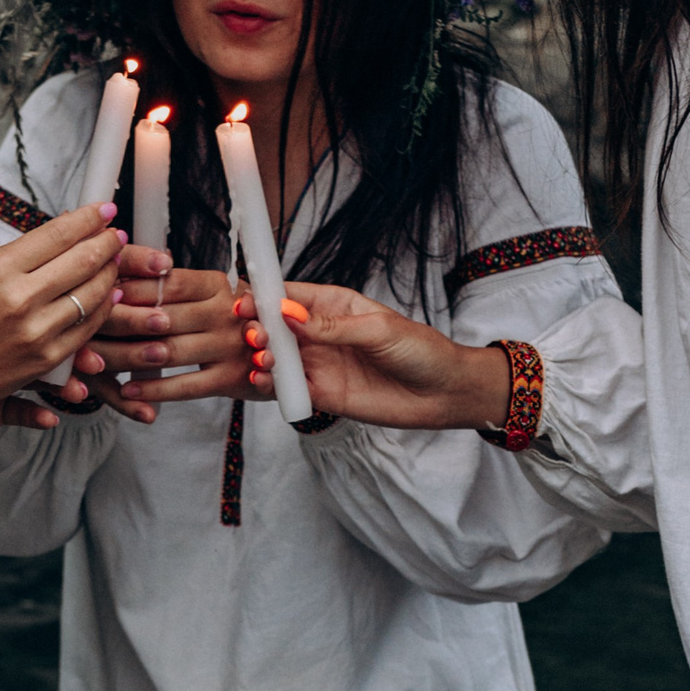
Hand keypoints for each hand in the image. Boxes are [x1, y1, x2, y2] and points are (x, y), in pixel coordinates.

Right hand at [0, 203, 122, 480]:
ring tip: (113, 260)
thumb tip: (61, 234)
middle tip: (115, 233)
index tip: (103, 209)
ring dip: (109, 272)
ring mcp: (37, 331)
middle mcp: (20, 298)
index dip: (87, 219)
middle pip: (81, 261)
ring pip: (92, 293)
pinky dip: (102, 306)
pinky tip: (107, 293)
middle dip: (106, 242)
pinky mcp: (48, 358)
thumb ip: (18, 258)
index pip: (57, 235)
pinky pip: (88, 326)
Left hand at [63, 252, 247, 417]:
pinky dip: (153, 390)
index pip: (168, 283)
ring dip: (127, 358)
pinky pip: (185, 386)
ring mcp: (230, 346)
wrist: (277, 348)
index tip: (101, 292)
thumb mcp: (203, 292)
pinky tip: (127, 390)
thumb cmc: (221, 315)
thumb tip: (117, 263)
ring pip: (168, 352)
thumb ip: (168, 283)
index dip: (133, 287)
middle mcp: (226, 312)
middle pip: (162, 317)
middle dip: (119, 324)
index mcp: (216, 284)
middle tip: (85, 329)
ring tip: (95, 362)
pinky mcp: (231, 379)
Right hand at [275, 284, 514, 430]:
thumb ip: (331, 325)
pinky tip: (265, 381)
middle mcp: (320, 333)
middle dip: (258, 329)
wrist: (444, 392)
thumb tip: (288, 313)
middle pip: (275, 327)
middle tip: (255, 335)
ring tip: (262, 359)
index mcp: (333, 305)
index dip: (263, 297)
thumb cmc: (419, 350)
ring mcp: (319, 364)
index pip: (289, 296)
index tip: (245, 302)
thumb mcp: (378, 329)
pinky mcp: (323, 394)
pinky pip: (289, 389)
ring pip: (276, 358)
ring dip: (261, 357)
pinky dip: (272, 385)